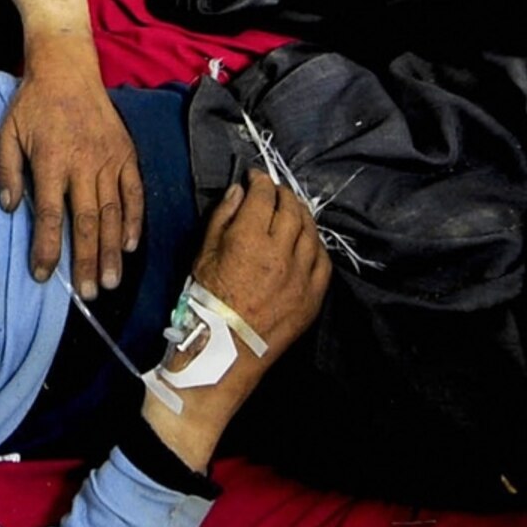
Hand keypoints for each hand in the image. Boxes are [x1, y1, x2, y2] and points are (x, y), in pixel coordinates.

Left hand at [0, 43, 141, 294]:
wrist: (68, 70)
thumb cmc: (33, 105)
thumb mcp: (7, 132)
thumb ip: (5, 171)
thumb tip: (8, 207)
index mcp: (51, 161)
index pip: (48, 214)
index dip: (46, 247)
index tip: (42, 274)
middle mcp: (84, 163)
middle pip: (86, 221)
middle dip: (86, 260)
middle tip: (88, 293)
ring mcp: (109, 160)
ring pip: (112, 213)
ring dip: (111, 250)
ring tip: (110, 281)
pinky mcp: (126, 154)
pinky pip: (134, 193)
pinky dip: (134, 221)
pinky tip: (129, 246)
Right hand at [184, 174, 329, 365]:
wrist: (226, 349)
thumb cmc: (207, 301)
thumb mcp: (203, 254)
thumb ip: (222, 218)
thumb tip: (239, 192)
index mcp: (250, 239)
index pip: (263, 195)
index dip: (260, 180)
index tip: (255, 178)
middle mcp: (282, 252)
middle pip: (291, 209)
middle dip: (282, 193)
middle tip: (274, 191)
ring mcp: (302, 274)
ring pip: (311, 231)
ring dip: (301, 215)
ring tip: (292, 211)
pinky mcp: (313, 295)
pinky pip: (323, 261)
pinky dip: (315, 245)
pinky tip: (307, 243)